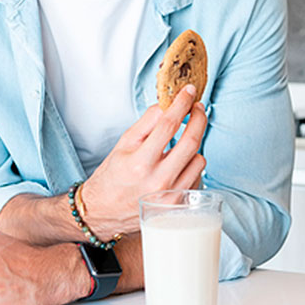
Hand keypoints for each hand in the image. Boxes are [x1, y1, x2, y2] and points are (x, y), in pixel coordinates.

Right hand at [81, 85, 207, 235]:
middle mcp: (158, 180)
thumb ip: (147, 123)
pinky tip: (180, 162)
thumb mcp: (123, 145)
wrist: (104, 212)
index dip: (182, 104)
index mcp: (140, 162)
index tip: (189, 92)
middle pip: (192, 141)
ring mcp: (172, 195)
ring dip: (195, 144)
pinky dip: (192, 164)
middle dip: (199, 118)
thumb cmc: (113, 177)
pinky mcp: (180, 204)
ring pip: (200, 159)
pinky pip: (198, 175)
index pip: (168, 125)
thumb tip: (169, 104)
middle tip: (198, 107)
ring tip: (183, 141)